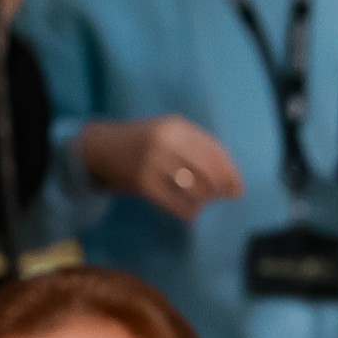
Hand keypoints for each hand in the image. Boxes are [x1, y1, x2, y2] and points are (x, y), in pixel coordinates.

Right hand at [75, 116, 244, 220]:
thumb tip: (233, 179)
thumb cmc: (144, 142)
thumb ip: (199, 148)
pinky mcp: (144, 184)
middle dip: (222, 188)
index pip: (216, 152)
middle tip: (222, 196)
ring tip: (201, 199)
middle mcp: (166, 142)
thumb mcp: (170, 133)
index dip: (231, 173)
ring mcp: (153, 163)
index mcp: (177, 126)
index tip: (236, 187)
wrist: (102, 147)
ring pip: (197, 189)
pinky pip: (178, 205)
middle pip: (210, 172)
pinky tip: (188, 209)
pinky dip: (189, 211)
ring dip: (205, 199)